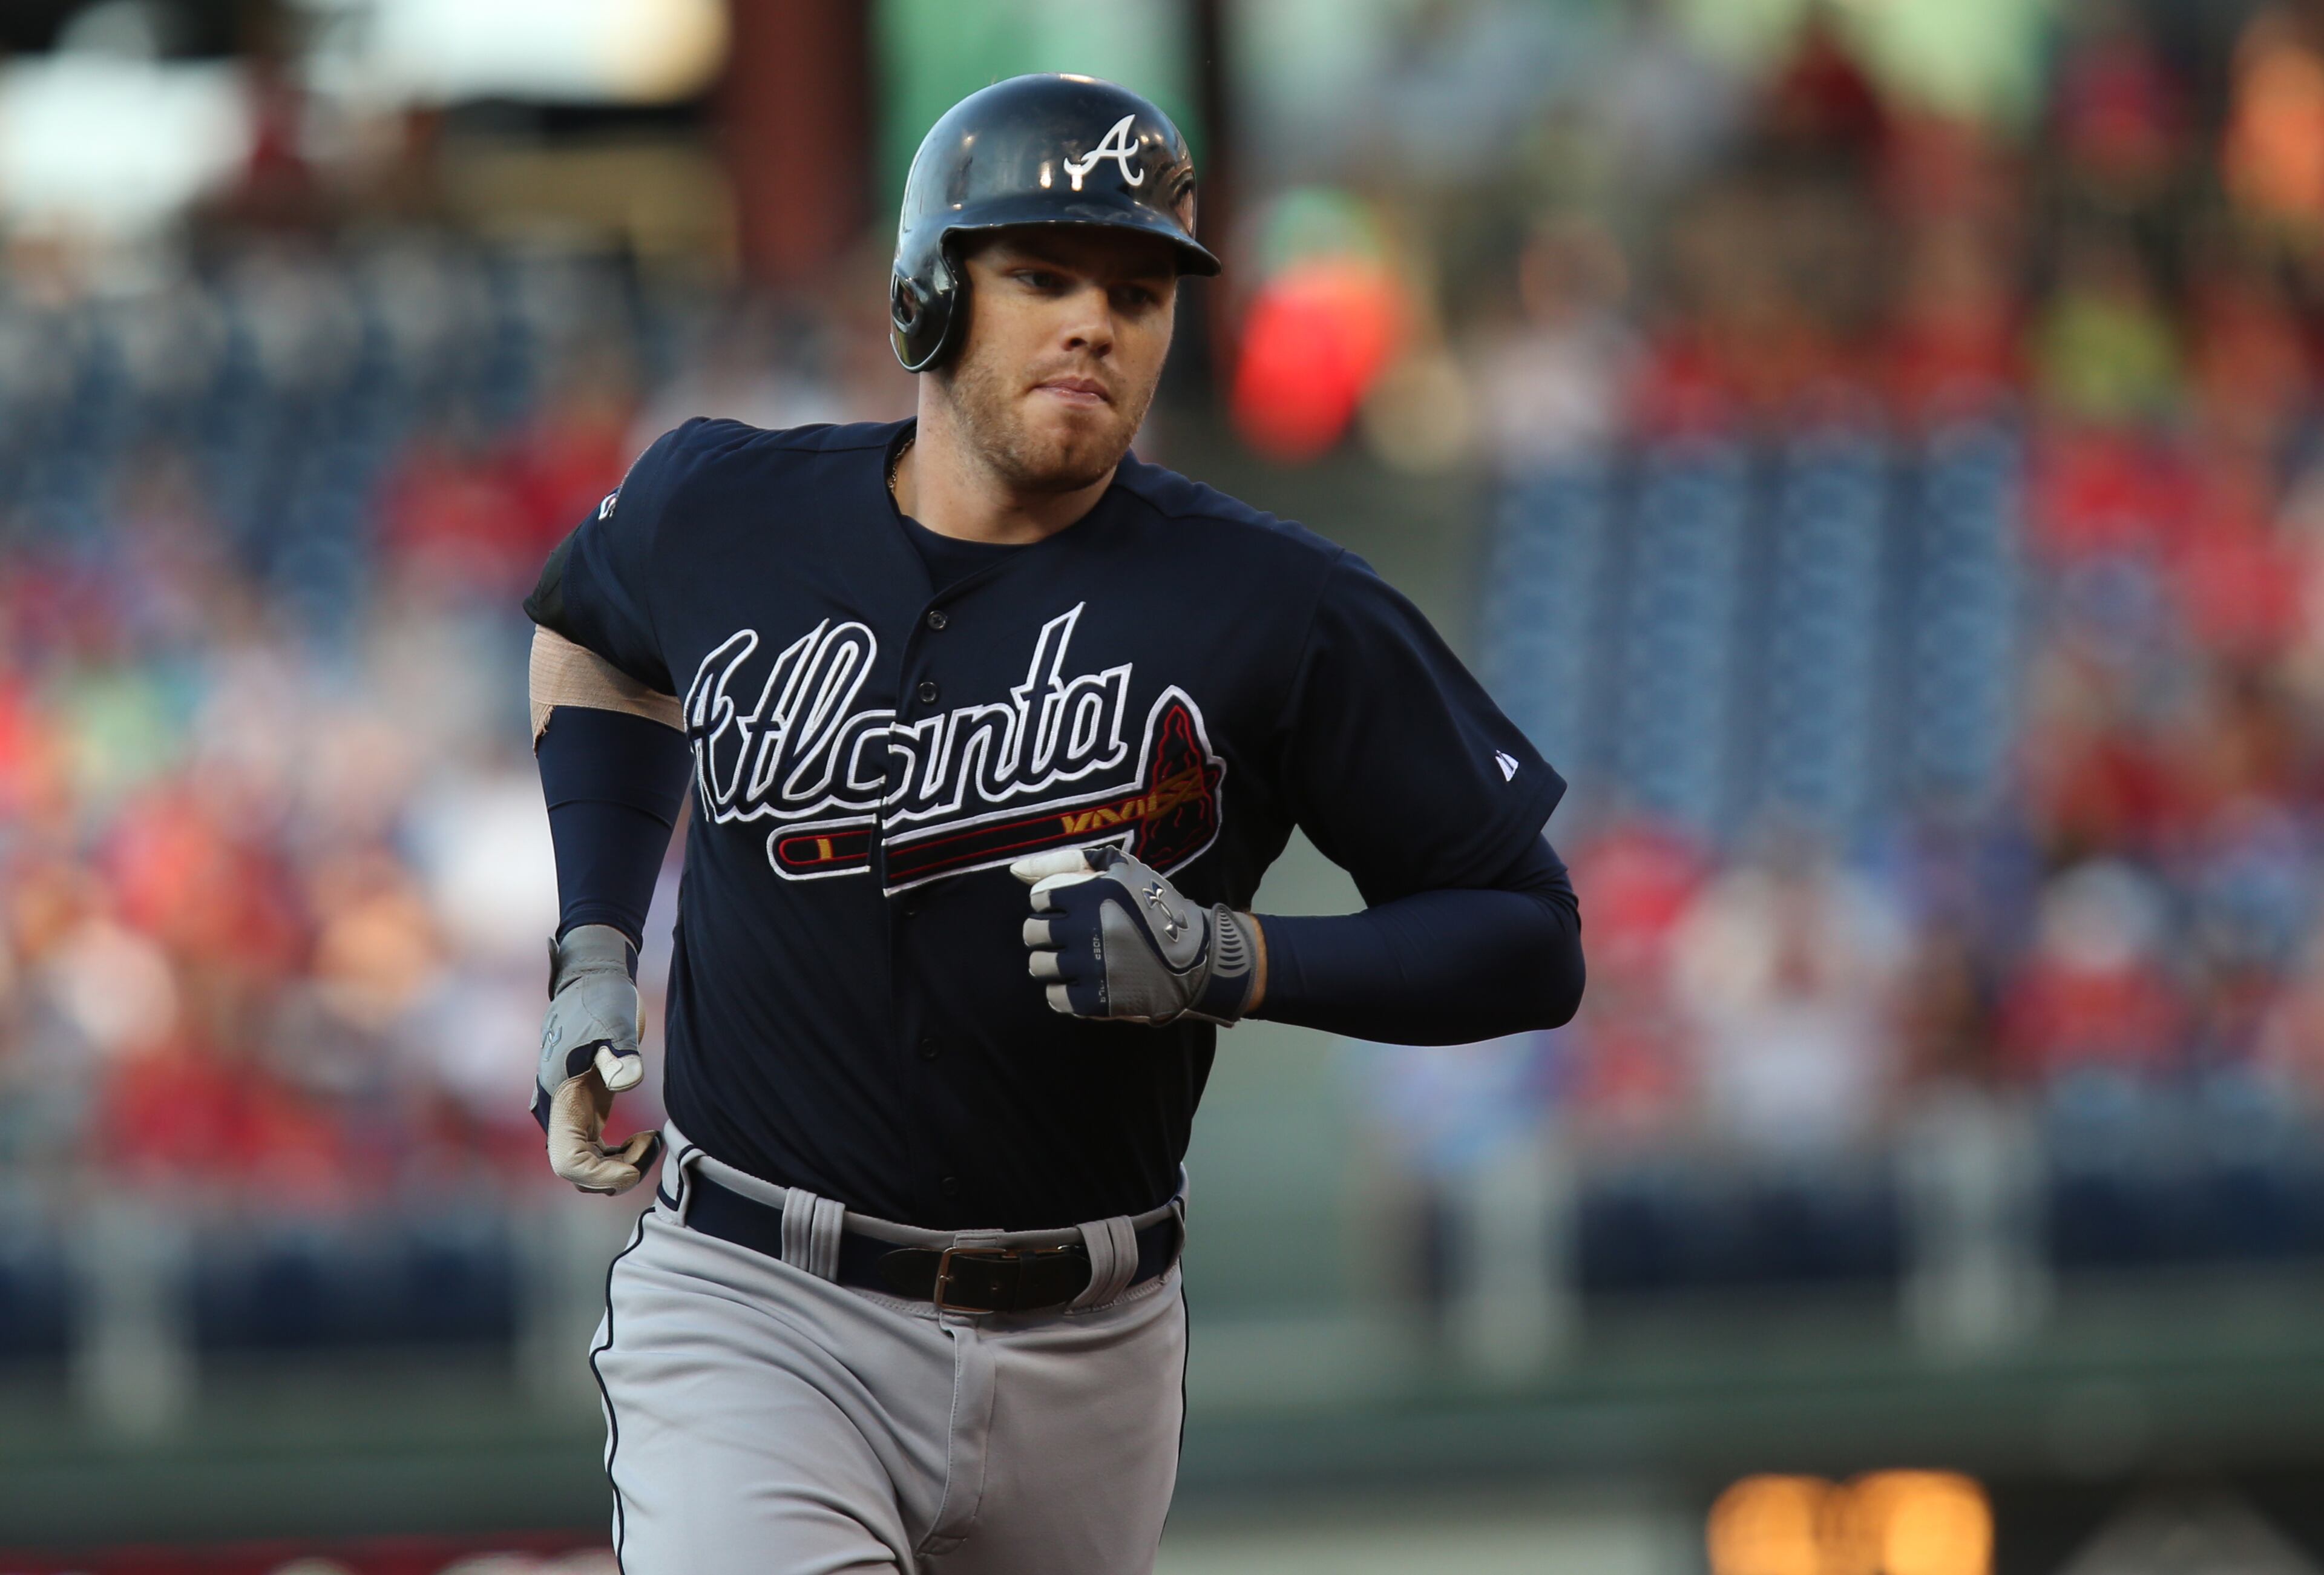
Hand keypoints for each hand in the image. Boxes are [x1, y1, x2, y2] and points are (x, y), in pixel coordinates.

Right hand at [533, 925, 662, 1193]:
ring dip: (619, 1167)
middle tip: (650, 1146)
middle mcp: (559, 1114)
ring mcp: (571, 1115)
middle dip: (615, 1173)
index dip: (599, 1175)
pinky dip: (620, 1157)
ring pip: (587, 1166)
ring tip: (651, 1141)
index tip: (633, 1168)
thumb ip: (620, 1054)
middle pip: (578, 1172)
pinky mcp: (586, 1112)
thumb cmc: (603, 1002)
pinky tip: (646, 1138)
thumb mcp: (615, 1024)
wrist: (592, 983)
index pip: (567, 1162)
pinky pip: (597, 1153)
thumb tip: (628, 1081)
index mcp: (561, 1100)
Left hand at [1012, 846, 1259, 1025]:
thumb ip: (1065, 861)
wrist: (1198, 957)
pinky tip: (1081, 982)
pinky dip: (1062, 992)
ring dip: (1051, 963)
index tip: (1074, 911)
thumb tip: (1016, 871)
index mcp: (1090, 894)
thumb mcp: (1119, 867)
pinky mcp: (1097, 1001)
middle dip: (1045, 933)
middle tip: (1069, 937)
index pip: (1039, 900)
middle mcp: (1086, 930)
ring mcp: (1090, 968)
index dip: (1053, 905)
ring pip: (1039, 966)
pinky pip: (1055, 998)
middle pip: (1032, 933)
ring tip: (1074, 960)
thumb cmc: (1156, 905)